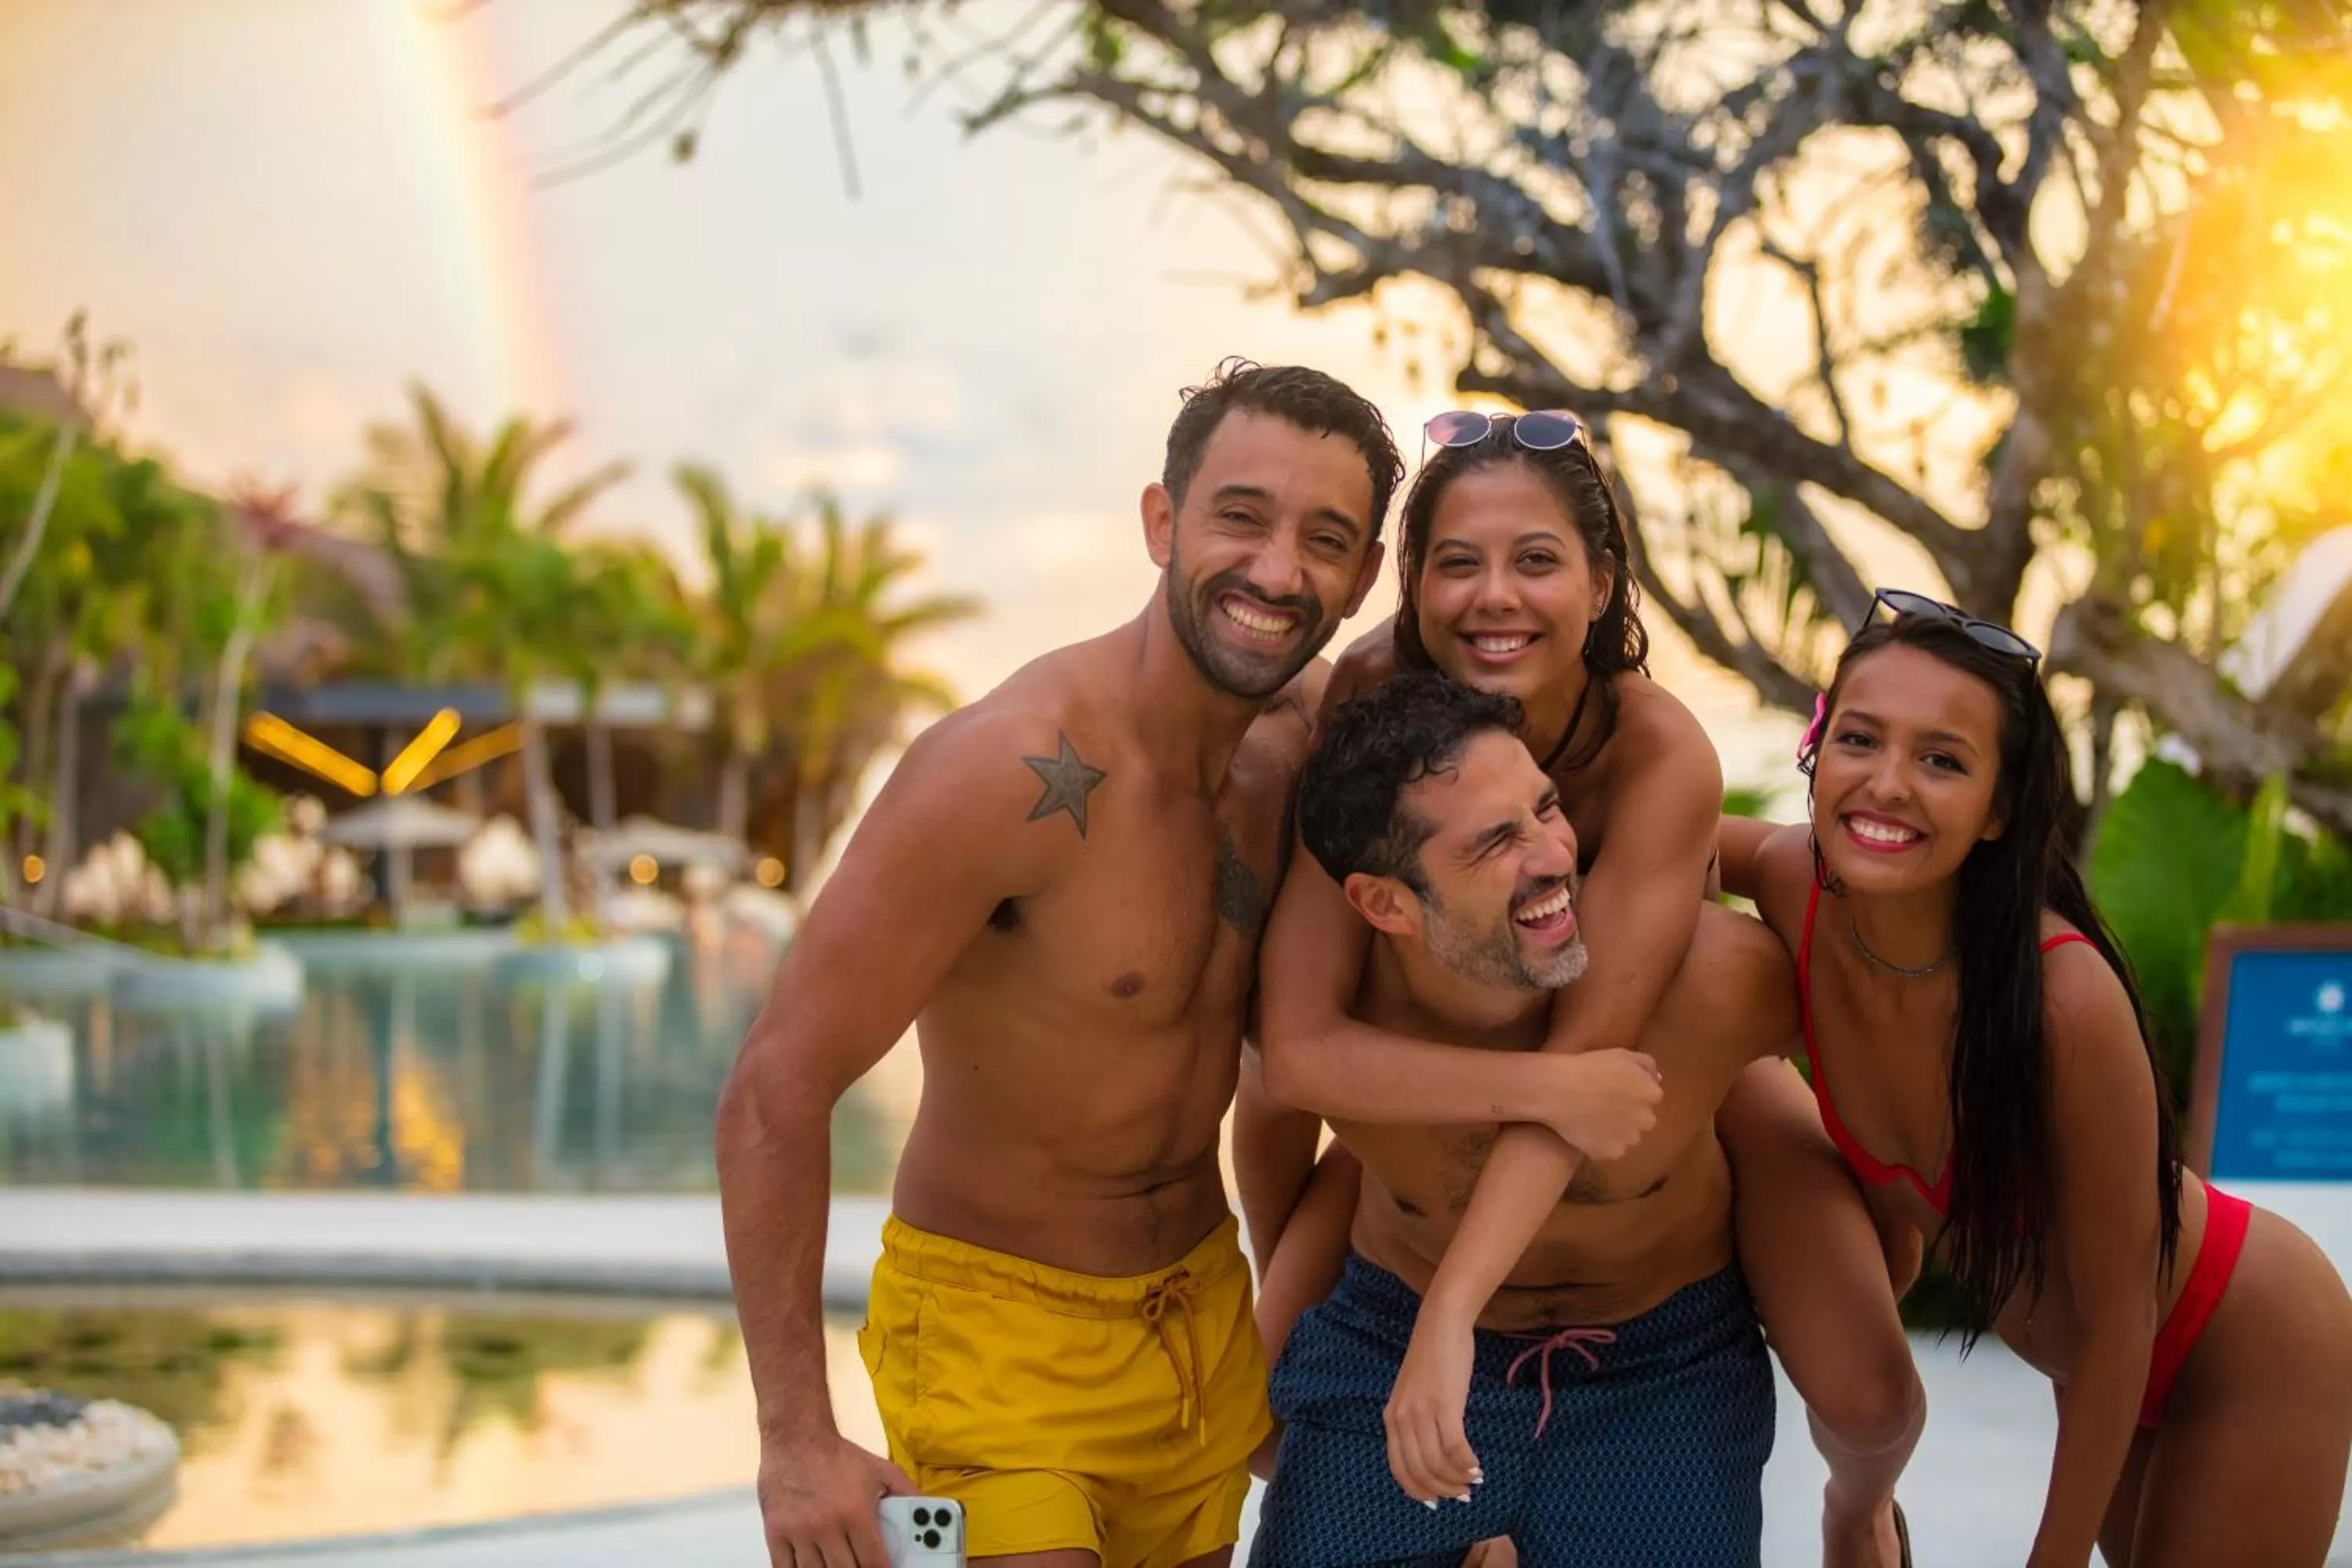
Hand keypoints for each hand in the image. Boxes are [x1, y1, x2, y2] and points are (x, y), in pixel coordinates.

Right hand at [756, 1427, 914, 1567]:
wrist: (796, 1437)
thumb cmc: (838, 1455)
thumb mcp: (880, 1469)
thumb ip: (906, 1492)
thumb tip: (927, 1511)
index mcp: (856, 1512)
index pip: (874, 1561)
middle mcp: (828, 1525)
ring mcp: (800, 1531)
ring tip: (839, 1566)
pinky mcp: (776, 1532)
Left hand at [1385, 1304, 1479, 1505]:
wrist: (1440, 1324)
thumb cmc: (1432, 1359)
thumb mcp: (1413, 1394)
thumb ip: (1416, 1422)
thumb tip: (1434, 1457)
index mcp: (1391, 1418)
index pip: (1398, 1468)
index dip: (1418, 1490)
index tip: (1436, 1501)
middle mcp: (1402, 1418)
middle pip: (1419, 1471)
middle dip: (1442, 1489)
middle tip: (1462, 1494)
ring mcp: (1422, 1411)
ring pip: (1437, 1463)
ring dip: (1457, 1479)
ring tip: (1473, 1481)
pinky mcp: (1445, 1404)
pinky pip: (1455, 1447)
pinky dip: (1467, 1463)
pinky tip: (1477, 1466)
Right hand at [1536, 1049, 1663, 1161]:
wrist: (1559, 1090)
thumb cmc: (1589, 1066)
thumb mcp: (1622, 1054)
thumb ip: (1646, 1065)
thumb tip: (1655, 1078)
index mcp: (1652, 1094)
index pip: (1650, 1097)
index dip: (1632, 1093)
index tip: (1614, 1089)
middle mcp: (1647, 1120)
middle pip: (1642, 1119)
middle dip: (1629, 1114)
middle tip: (1604, 1105)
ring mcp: (1629, 1140)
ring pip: (1626, 1137)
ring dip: (1616, 1131)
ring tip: (1592, 1119)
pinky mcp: (1611, 1154)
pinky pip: (1609, 1150)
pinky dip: (1600, 1144)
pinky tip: (1585, 1131)